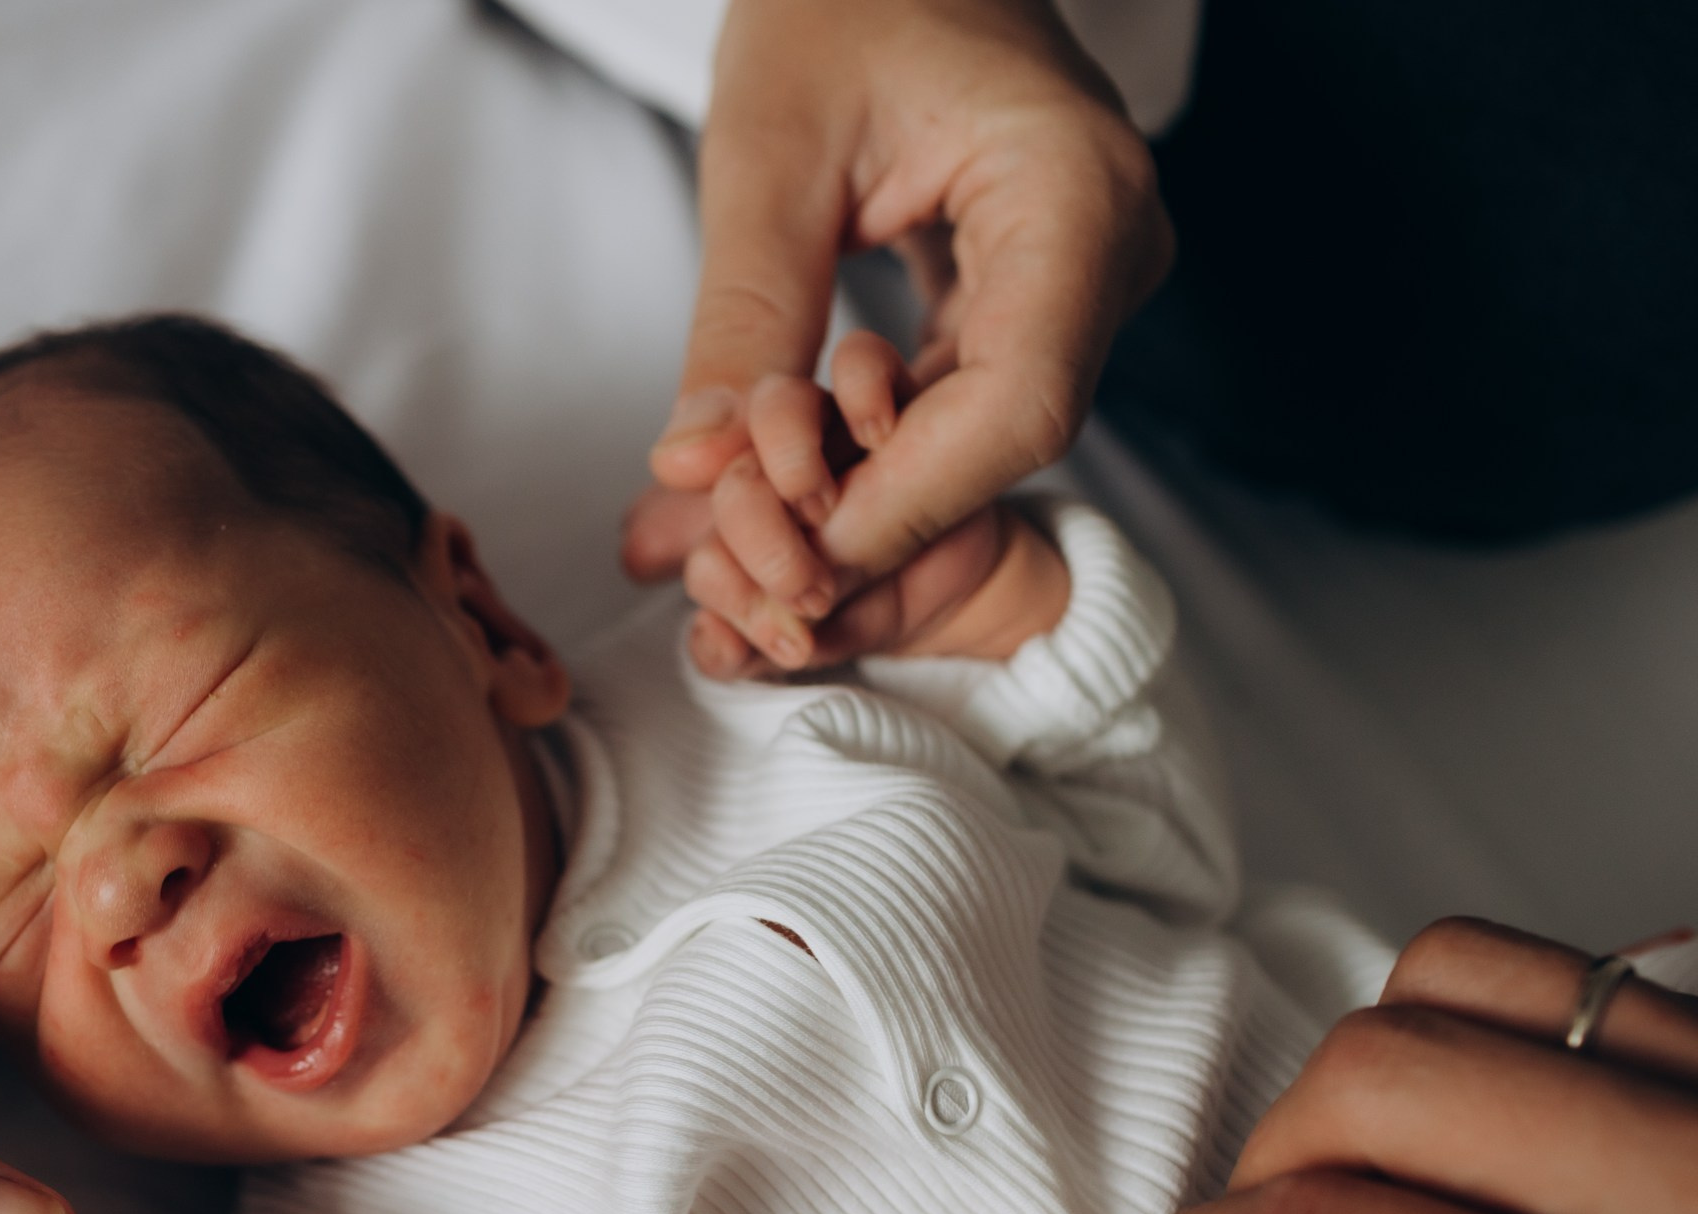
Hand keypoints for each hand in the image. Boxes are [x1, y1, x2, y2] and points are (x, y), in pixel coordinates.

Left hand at [628, 0, 1169, 673]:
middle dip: (871, 513)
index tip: (798, 553)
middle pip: (1002, 438)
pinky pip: (957, 401)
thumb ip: (743, 316)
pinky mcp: (1032, 295)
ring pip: (977, 436)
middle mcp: (1107, 247)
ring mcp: (1080, 277)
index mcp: (1074, 192)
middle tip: (746, 571)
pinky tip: (782, 470)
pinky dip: (868, 446)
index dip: (908, 502)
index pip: (1019, 406)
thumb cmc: (839, 0)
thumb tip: (693, 469)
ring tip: (741, 527)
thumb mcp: (768, 151)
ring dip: (859, 490)